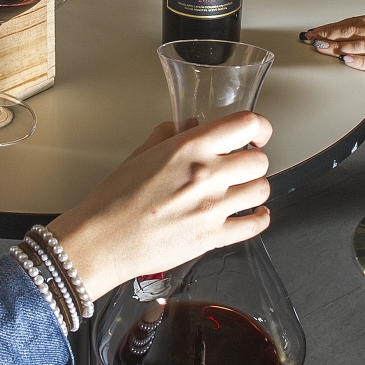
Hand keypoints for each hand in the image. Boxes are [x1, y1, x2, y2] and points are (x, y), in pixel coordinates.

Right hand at [46, 113, 273, 300]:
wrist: (103, 240)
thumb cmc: (113, 201)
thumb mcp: (139, 155)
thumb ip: (168, 135)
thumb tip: (188, 125)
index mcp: (188, 149)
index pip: (246, 124)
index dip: (259, 127)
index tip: (256, 134)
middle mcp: (206, 175)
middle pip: (259, 160)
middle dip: (252, 161)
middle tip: (242, 165)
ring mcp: (213, 208)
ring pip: (261, 190)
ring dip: (254, 188)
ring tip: (243, 189)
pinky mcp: (214, 238)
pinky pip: (255, 225)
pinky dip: (259, 218)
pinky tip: (253, 213)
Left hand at [303, 14, 364, 93]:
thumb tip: (362, 32)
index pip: (357, 20)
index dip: (335, 25)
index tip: (319, 29)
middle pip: (354, 29)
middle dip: (329, 33)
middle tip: (311, 37)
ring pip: (361, 44)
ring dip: (337, 46)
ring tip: (320, 47)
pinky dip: (360, 61)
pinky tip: (346, 60)